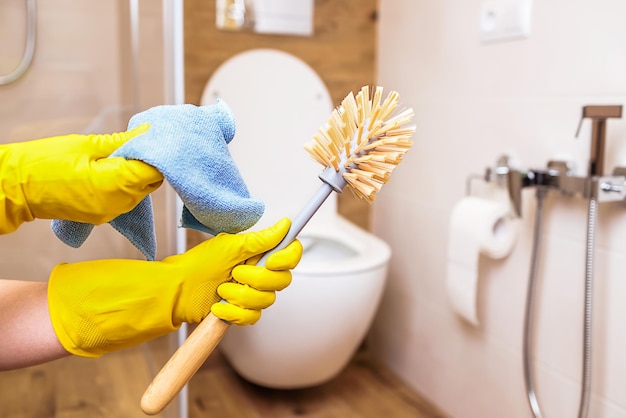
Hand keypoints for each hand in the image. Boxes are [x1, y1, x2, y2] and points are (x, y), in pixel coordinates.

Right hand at [0, 125, 162, 232]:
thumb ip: (120, 142)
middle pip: (149, 184)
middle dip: (148, 164)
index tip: (152, 140)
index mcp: (114, 185)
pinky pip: (124, 200)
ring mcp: (109, 214)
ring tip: (122, 156)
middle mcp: (117, 205)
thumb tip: (146, 133)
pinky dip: (125, 186)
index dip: (156, 155)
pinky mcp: (101, 216)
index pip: (153, 172)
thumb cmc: (44, 163)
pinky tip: (114, 170)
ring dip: (136, 175)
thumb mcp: (85, 145)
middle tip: (137, 144)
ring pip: (138, 193)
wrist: (14, 188)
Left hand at [47, 219, 302, 356]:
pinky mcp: (243, 313)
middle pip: (282, 281)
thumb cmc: (199, 264)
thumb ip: (261, 239)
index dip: (287, 259)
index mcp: (260, 254)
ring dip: (240, 296)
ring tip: (221, 289)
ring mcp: (253, 294)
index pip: (290, 256)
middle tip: (235, 273)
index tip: (270, 261)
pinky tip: (218, 307)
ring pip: (267, 301)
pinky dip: (233, 313)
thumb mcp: (230, 246)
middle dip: (256, 279)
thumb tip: (285, 224)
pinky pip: (253, 318)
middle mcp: (261, 274)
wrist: (177, 290)